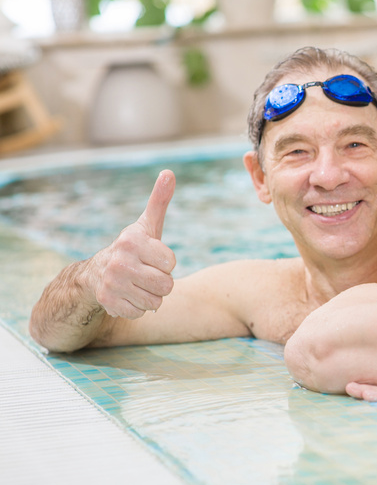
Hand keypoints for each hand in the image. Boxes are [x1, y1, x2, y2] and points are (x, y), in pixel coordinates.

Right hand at [89, 170, 176, 318]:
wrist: (97, 274)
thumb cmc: (133, 249)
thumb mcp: (147, 225)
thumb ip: (159, 200)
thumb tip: (169, 172)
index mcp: (132, 241)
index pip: (171, 263)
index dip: (165, 263)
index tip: (151, 257)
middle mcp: (119, 261)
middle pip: (166, 285)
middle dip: (161, 282)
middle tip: (146, 274)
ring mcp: (112, 283)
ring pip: (156, 302)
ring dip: (151, 296)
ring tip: (137, 284)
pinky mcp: (108, 303)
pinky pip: (141, 312)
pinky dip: (138, 307)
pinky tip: (127, 295)